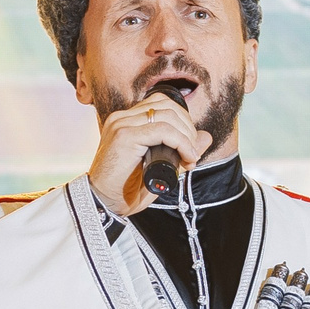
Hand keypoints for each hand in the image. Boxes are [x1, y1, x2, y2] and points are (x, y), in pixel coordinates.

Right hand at [87, 93, 212, 217]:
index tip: (190, 148)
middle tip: (193, 153)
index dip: (183, 122)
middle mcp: (122, 118)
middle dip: (188, 128)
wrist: (103, 205)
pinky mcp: (125, 136)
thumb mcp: (161, 166)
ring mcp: (122, 124)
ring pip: (168, 115)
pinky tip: (187, 157)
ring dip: (187, 136)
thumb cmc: (126, 190)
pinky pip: (163, 130)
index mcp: (126, 121)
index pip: (161, 104)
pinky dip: (181, 143)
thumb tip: (206, 136)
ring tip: (190, 157)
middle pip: (168, 106)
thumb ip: (181, 149)